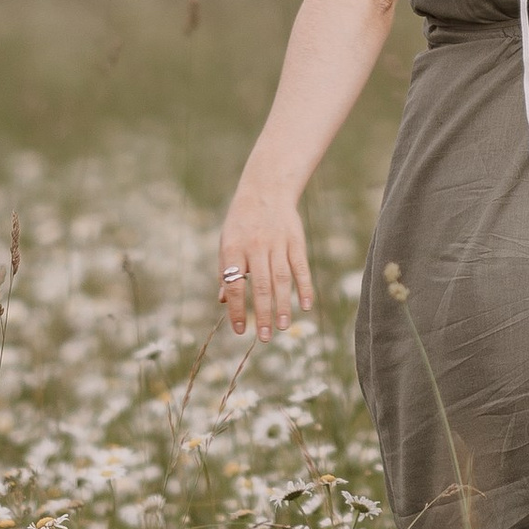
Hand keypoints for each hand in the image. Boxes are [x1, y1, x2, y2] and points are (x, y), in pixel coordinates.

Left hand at [218, 181, 311, 341]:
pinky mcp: (296, 241)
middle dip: (263, 313)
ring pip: (281, 279)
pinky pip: (300, 267)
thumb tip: (223, 301)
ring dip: (284, 305)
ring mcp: (277, 243)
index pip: (234, 285)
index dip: (237, 309)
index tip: (241, 330)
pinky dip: (304, 286)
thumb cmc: (242, 222)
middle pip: (260, 286)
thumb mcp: (227, 242)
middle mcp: (256, 247)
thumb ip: (225, 270)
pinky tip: (306, 305)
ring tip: (284, 326)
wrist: (266, 190)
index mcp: (233, 249)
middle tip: (265, 337)